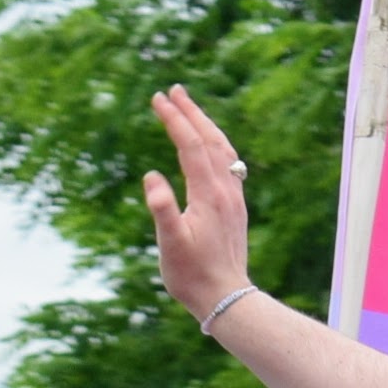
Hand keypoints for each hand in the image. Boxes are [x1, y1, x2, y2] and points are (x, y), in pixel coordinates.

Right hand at [142, 85, 253, 321]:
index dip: (175, 119)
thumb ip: (162, 209)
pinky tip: (211, 147)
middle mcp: (226, 191)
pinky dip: (217, 146)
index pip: (192, 145)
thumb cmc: (192, 275)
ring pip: (224, 151)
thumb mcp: (171, 243)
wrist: (226, 298)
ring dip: (207, 126)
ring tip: (190, 108)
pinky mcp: (236, 208)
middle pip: (211, 140)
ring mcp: (234, 198)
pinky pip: (229, 165)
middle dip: (192, 112)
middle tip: (174, 89)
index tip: (158, 98)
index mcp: (209, 195)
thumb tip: (151, 177)